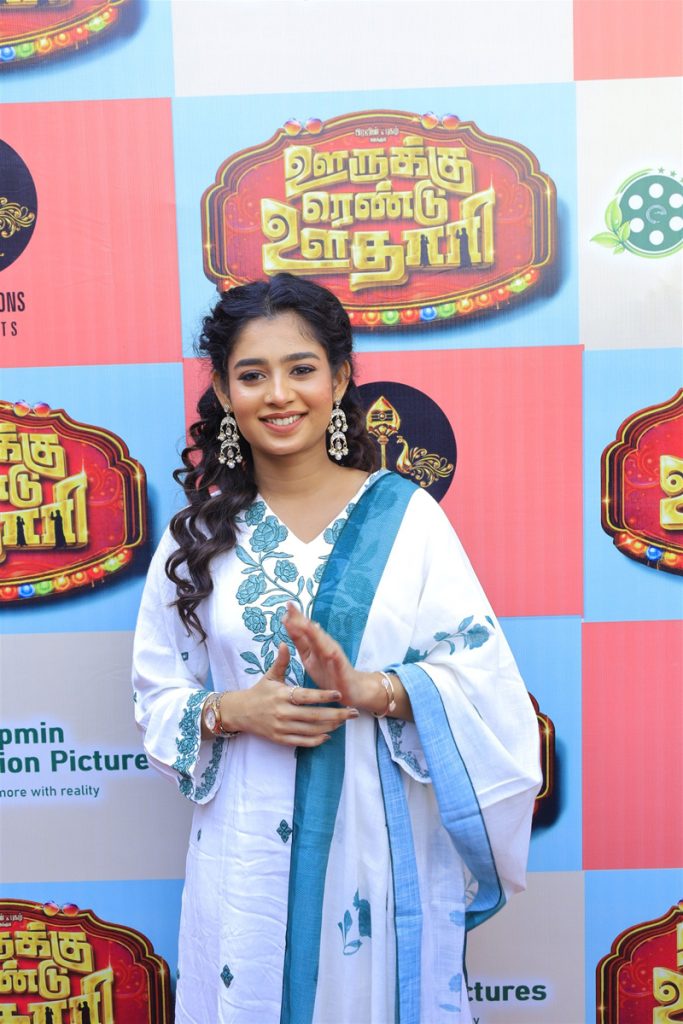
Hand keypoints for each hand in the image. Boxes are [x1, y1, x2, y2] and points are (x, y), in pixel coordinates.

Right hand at [218, 642, 357, 746]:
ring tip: (344, 721)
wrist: (240, 712)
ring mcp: (281, 728)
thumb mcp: (270, 676)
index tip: (339, 694)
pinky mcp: (280, 739)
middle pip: (313, 716)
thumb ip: (281, 661)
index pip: (306, 696)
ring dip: (330, 727)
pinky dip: (316, 740)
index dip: (323, 696)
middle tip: (352, 712)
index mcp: (282, 695)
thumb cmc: (259, 692)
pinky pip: (302, 742)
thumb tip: (285, 643)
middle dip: (336, 715)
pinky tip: (328, 735)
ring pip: (311, 730)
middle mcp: (282, 712)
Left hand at [283, 604, 386, 714]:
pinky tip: (326, 648)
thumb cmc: (331, 674)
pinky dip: (330, 650)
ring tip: (304, 622)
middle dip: (300, 618)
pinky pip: (335, 658)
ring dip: (313, 632)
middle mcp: (324, 646)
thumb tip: (298, 624)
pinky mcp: (342, 666)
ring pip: (322, 641)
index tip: (284, 607)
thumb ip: (304, 643)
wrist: (352, 689)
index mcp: (314, 647)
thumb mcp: (310, 659)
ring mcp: (334, 655)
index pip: (302, 632)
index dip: (292, 621)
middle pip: (311, 631)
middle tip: (289, 604)